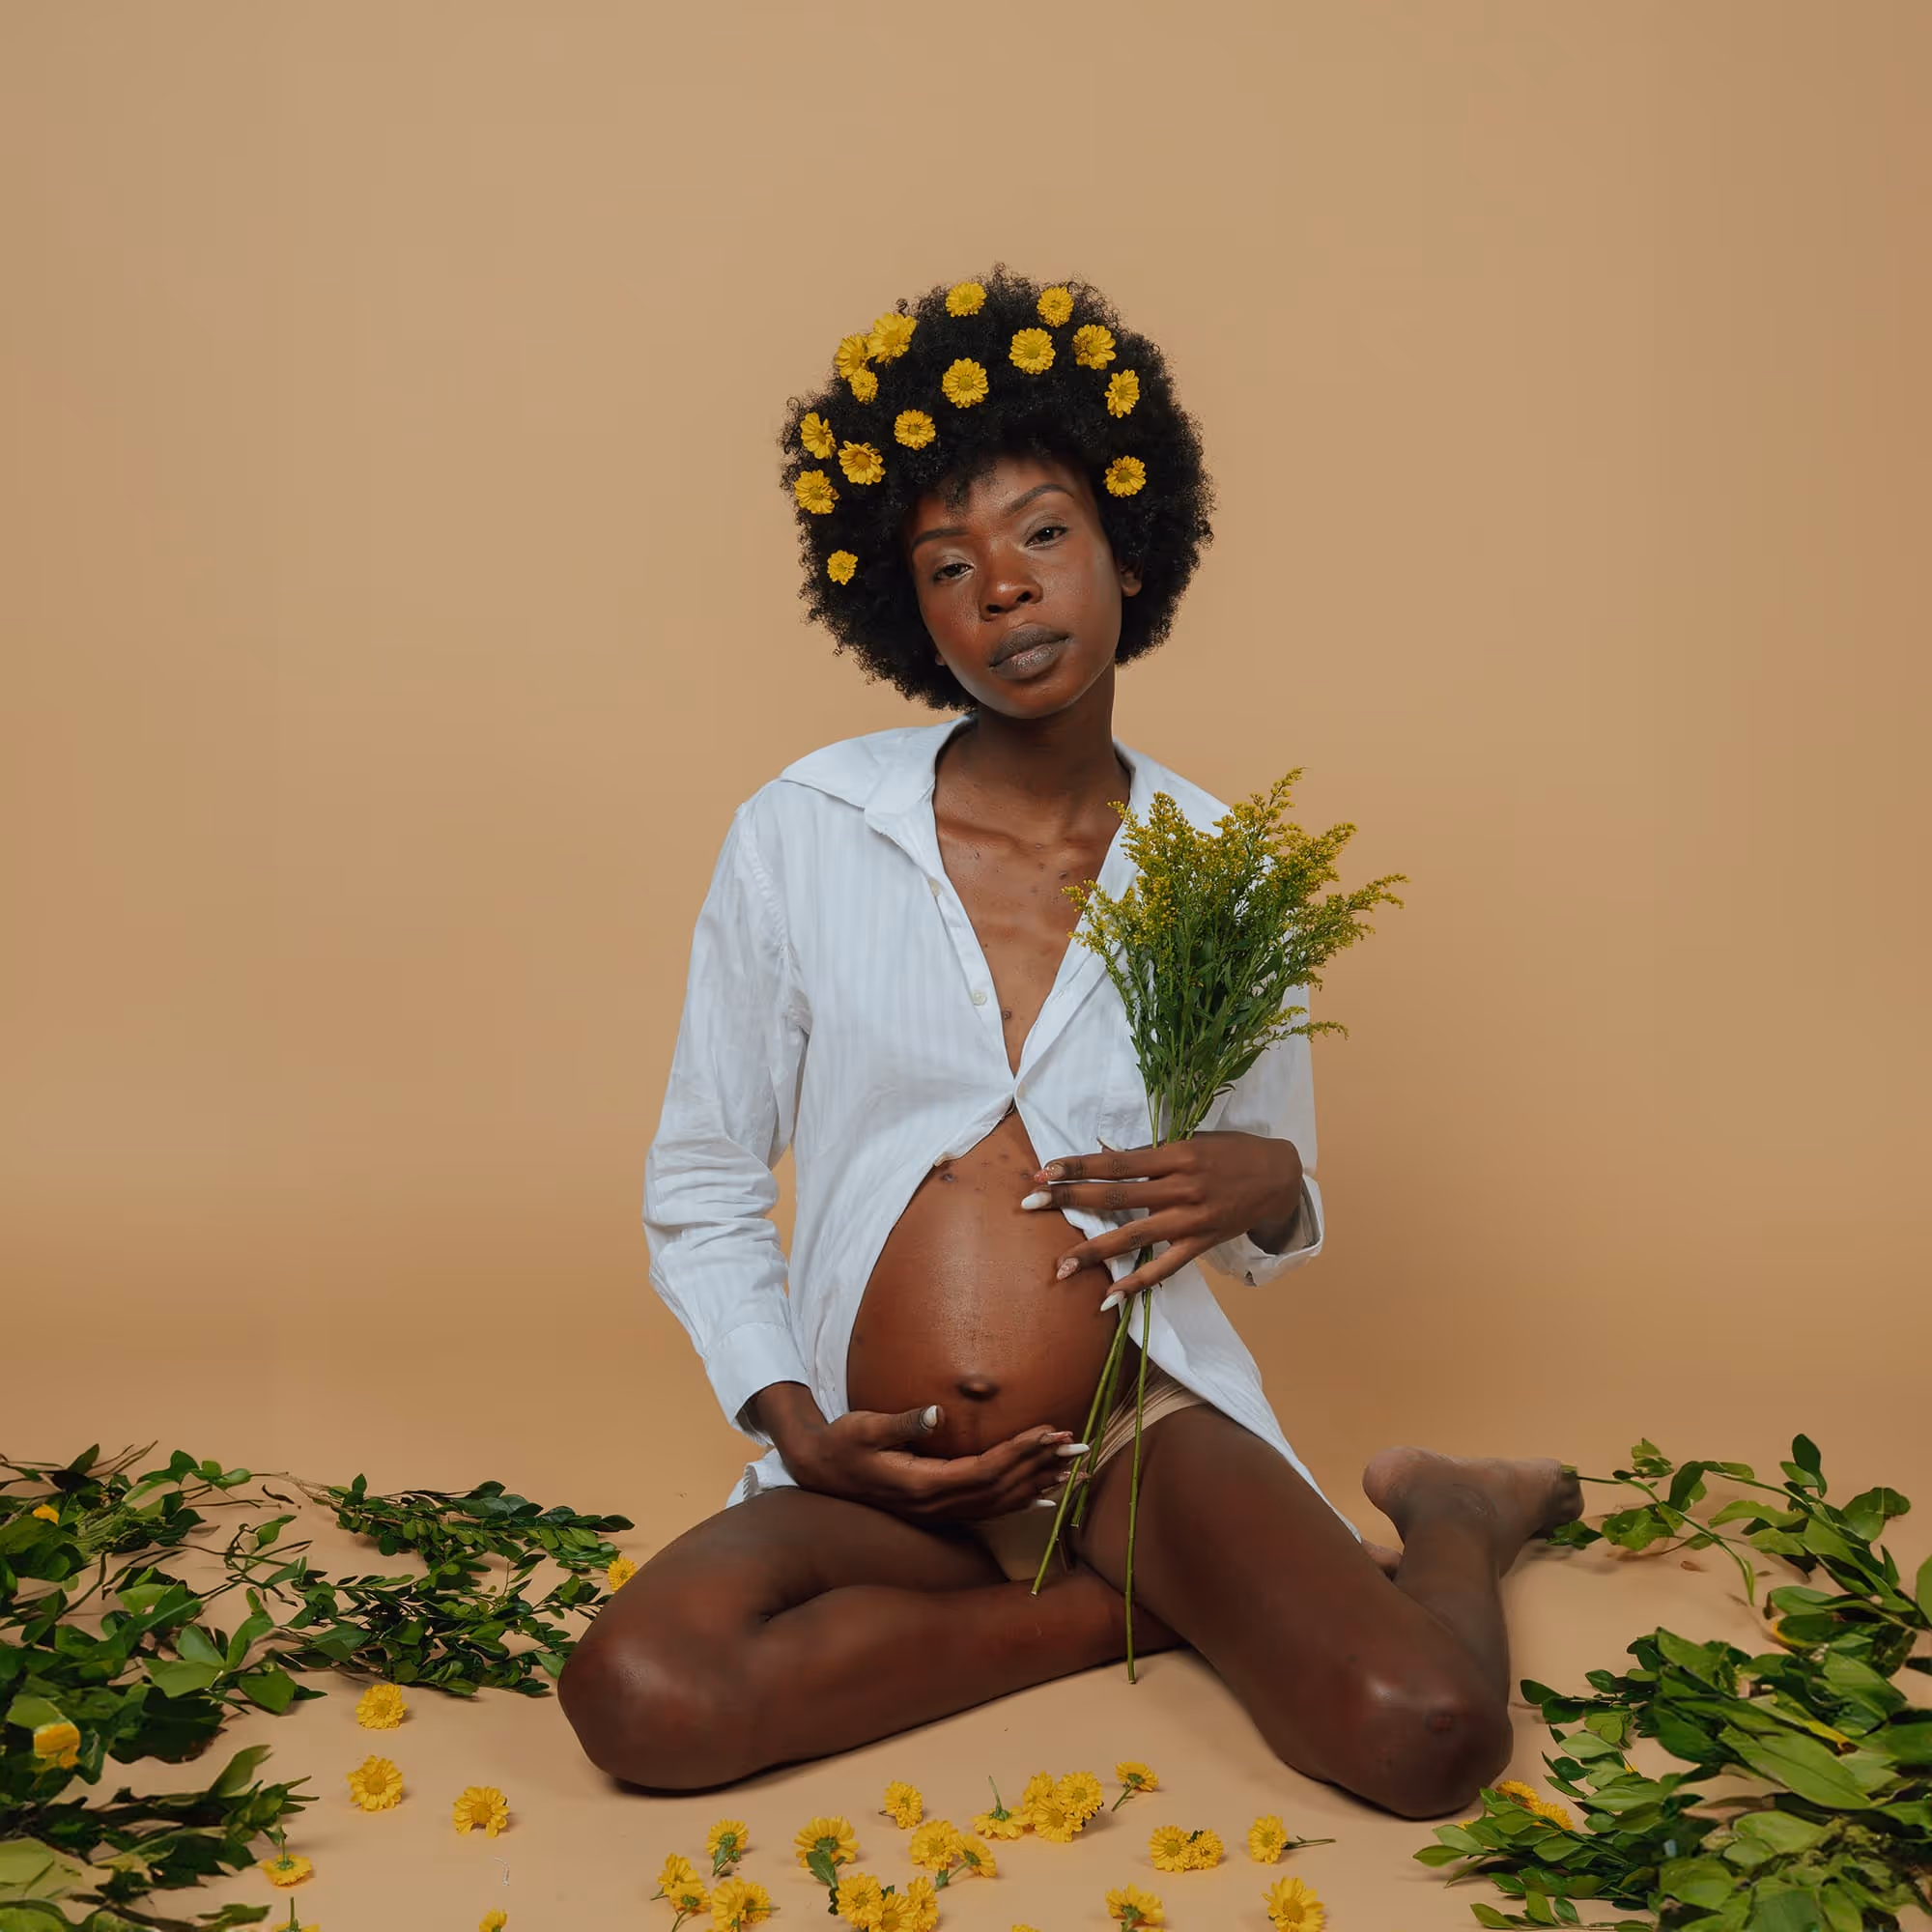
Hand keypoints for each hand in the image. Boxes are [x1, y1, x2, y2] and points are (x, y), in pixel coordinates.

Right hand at [780, 1403, 1081, 1523]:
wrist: (821, 1470)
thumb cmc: (843, 1443)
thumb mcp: (865, 1427)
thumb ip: (903, 1423)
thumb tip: (937, 1415)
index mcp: (922, 1485)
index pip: (985, 1469)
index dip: (1020, 1451)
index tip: (1049, 1431)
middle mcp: (936, 1505)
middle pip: (1001, 1488)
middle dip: (1041, 1465)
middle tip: (1079, 1446)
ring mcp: (939, 1512)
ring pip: (1000, 1502)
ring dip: (1038, 1483)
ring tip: (1073, 1468)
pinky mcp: (939, 1509)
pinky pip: (989, 1509)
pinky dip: (1020, 1500)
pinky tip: (1044, 1495)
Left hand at [1023, 1129, 1303, 1301]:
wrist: (1279, 1177)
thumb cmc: (1231, 1151)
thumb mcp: (1192, 1140)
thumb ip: (1151, 1154)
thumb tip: (1105, 1158)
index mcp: (1176, 1155)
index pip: (1116, 1162)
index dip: (1078, 1166)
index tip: (1044, 1171)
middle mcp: (1181, 1188)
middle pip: (1116, 1197)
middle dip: (1069, 1200)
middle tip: (1030, 1204)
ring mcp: (1191, 1220)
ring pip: (1134, 1237)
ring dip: (1093, 1252)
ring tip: (1059, 1268)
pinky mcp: (1202, 1245)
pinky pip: (1164, 1268)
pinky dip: (1137, 1285)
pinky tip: (1109, 1299)